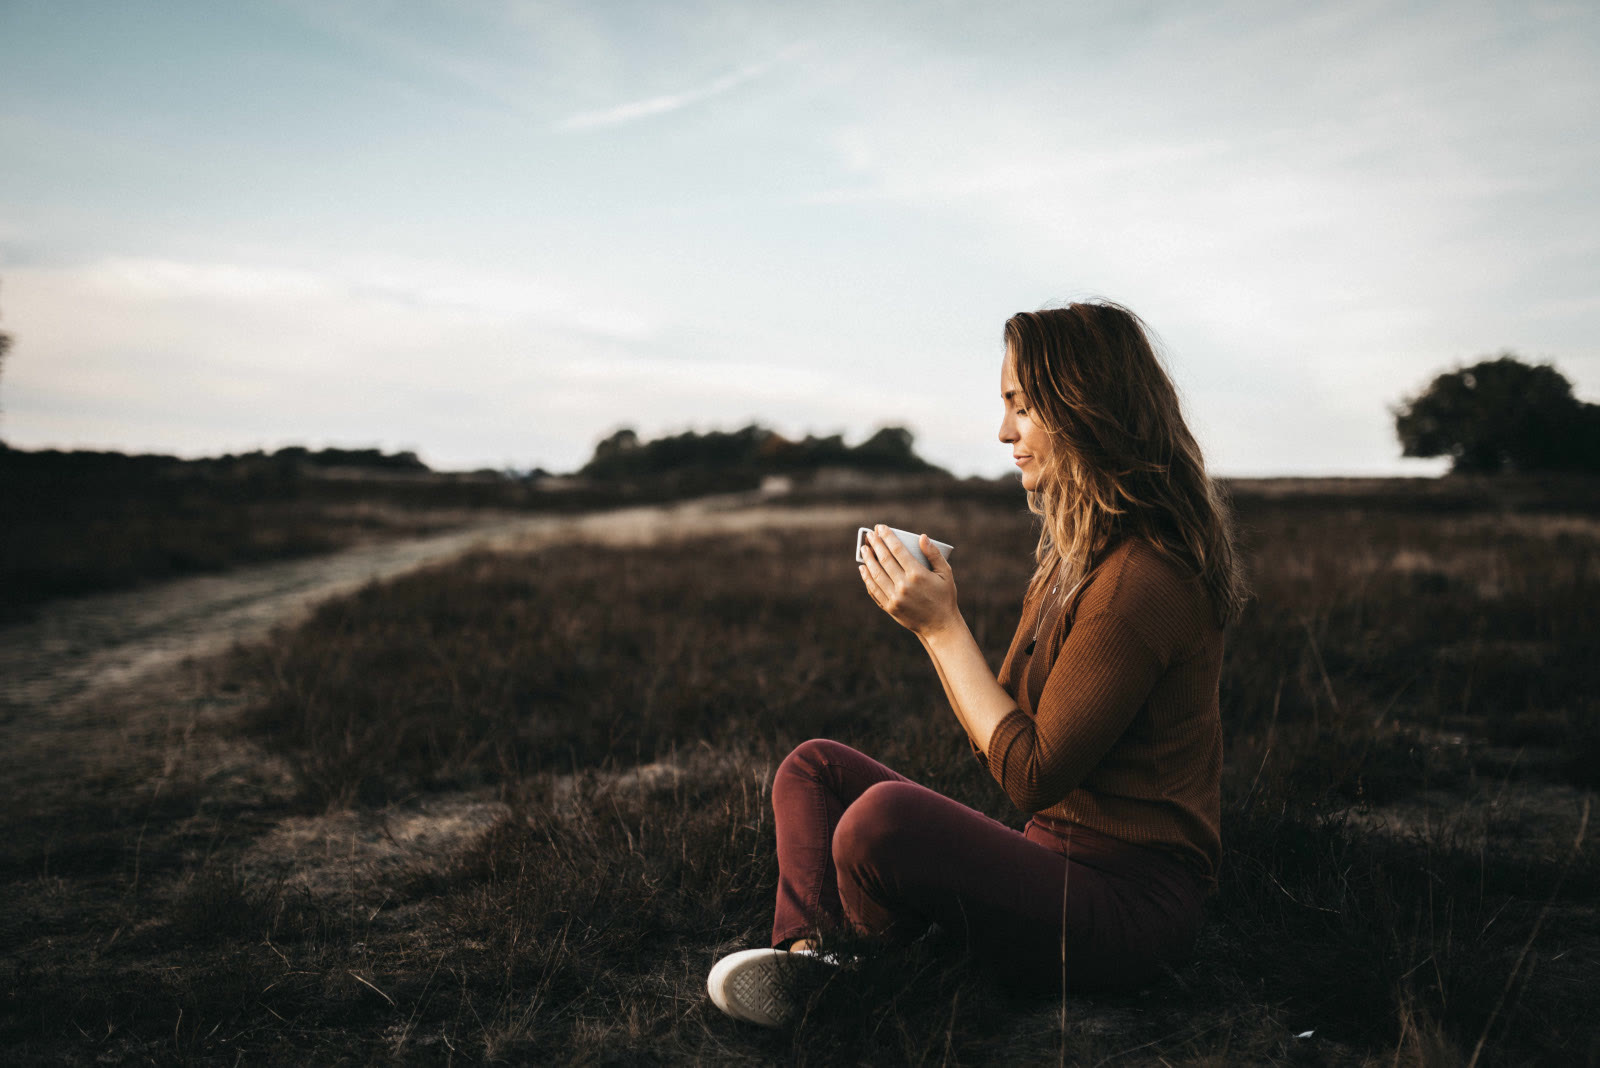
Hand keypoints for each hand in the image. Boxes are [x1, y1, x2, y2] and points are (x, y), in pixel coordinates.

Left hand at [858, 524, 959, 638]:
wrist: (940, 626)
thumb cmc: (945, 597)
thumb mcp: (946, 574)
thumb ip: (934, 554)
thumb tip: (922, 537)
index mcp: (918, 574)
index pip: (898, 550)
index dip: (888, 537)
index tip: (881, 528)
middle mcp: (904, 585)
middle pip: (884, 560)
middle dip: (875, 544)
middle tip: (869, 534)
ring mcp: (895, 598)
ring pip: (876, 574)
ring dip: (868, 560)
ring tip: (864, 548)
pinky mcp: (890, 607)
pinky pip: (874, 590)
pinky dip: (867, 578)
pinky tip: (863, 569)